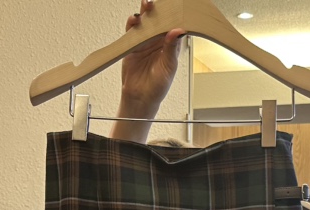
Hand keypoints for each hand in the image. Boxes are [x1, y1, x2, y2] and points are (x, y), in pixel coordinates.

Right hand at [112, 0, 184, 140]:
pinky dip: (132, 24)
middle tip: (159, 2)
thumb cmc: (157, 88)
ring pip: (146, 22)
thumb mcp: (168, 68)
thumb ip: (171, 49)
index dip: (176, 14)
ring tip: (147, 6)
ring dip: (146, 13)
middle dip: (160, 9)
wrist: (140, 99)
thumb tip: (177, 31)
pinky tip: (134, 20)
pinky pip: (132, 31)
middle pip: (160, 20)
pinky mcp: (132, 46)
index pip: (175, 25)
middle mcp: (159, 42)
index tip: (177, 5)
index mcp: (171, 46)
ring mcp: (145, 42)